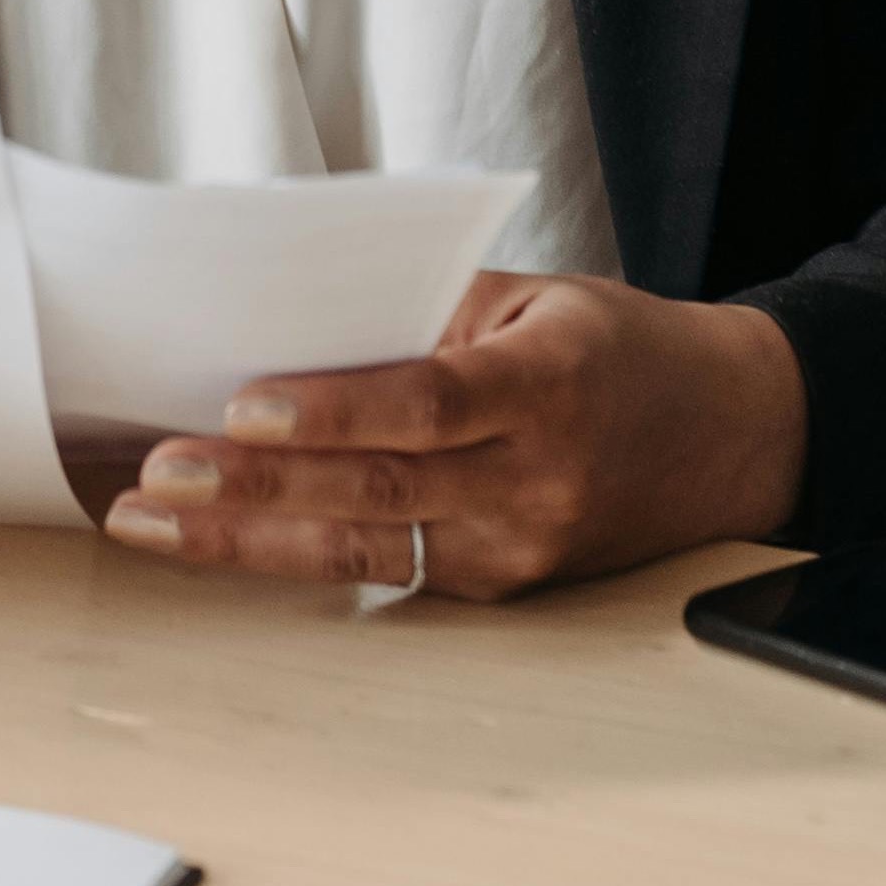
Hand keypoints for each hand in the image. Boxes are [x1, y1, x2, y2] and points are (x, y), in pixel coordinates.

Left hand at [101, 273, 805, 599]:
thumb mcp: (536, 297)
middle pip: (379, 492)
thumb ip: (425, 313)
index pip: (428, 403)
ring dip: (247, 538)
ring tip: (154, 523)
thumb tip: (292, 325)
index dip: (334, 411)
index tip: (244, 404)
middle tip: (159, 477)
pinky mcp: (501, 588)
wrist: (731, 436)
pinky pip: (386, 572)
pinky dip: (295, 552)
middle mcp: (536, 480)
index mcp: (549, 385)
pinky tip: (220, 537)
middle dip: (255, 486)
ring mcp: (519, 548)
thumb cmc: (615, 351)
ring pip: (365, 550)